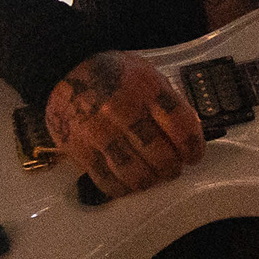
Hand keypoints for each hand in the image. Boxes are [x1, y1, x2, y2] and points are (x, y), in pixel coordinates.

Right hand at [47, 51, 203, 197]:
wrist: (64, 70)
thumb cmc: (109, 73)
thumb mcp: (145, 73)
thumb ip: (167, 102)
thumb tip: (188, 134)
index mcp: (145, 87)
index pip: (181, 125)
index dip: (193, 147)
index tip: (194, 155)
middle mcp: (122, 108)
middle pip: (160, 155)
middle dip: (172, 167)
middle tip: (172, 168)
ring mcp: (99, 130)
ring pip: (135, 173)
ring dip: (150, 181)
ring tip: (152, 176)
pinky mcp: (80, 148)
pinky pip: (107, 180)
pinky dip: (123, 188)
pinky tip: (128, 182)